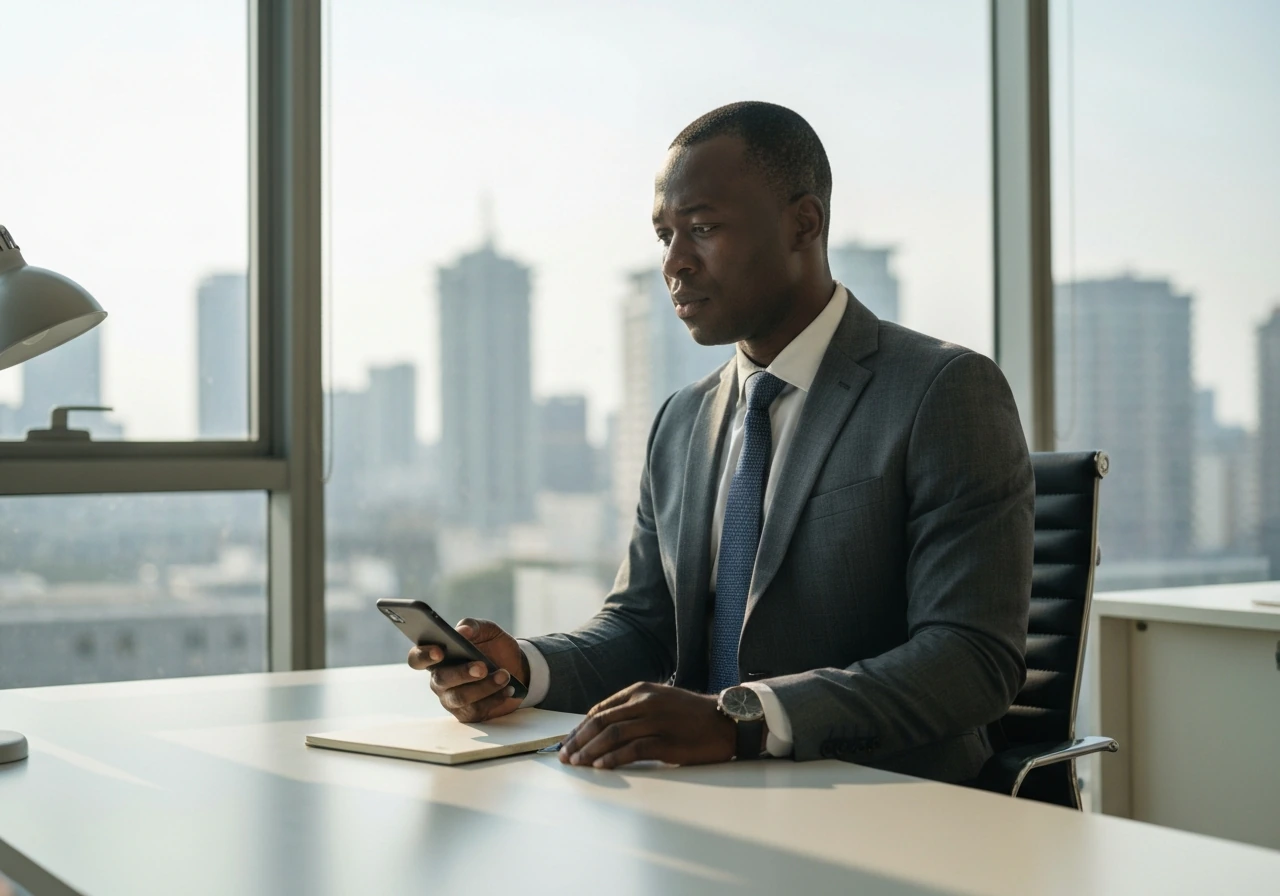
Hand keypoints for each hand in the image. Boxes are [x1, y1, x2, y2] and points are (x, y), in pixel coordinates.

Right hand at [407, 617, 529, 722]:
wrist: (516, 667)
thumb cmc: (494, 647)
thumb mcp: (487, 630)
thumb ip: (473, 626)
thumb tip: (462, 631)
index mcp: (437, 656)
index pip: (417, 658)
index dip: (424, 655)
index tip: (440, 651)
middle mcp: (440, 679)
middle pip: (440, 679)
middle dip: (462, 673)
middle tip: (482, 667)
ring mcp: (451, 699)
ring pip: (459, 697)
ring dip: (484, 686)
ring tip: (504, 675)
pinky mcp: (468, 714)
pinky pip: (477, 709)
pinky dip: (495, 698)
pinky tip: (508, 688)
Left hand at [558, 682, 735, 768]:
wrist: (726, 721)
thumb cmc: (691, 714)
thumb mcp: (660, 700)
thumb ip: (634, 708)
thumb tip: (604, 727)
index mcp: (641, 690)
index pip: (601, 708)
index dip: (581, 726)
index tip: (569, 741)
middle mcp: (646, 702)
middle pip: (602, 721)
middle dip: (579, 739)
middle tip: (565, 755)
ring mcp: (656, 721)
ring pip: (613, 734)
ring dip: (590, 750)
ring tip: (577, 762)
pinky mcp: (667, 742)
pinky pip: (633, 750)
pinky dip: (613, 758)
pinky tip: (601, 766)